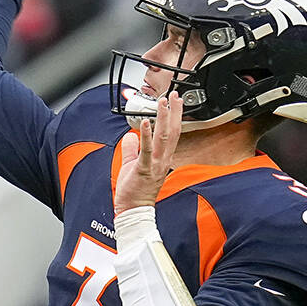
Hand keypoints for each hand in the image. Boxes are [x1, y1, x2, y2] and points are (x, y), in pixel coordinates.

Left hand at [114, 92, 182, 214]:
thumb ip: (131, 149)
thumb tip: (130, 136)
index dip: (175, 117)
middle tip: (174, 95)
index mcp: (162, 158)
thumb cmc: (135, 191)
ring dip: (163, 118)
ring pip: (163, 137)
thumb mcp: (132, 165)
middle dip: (174, 112)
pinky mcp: (143, 169)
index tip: (176, 102)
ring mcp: (154, 164)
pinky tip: (147, 123)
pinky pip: (146, 150)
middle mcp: (162, 160)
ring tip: (163, 103)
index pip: (173, 133)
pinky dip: (147, 136)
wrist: (134, 210)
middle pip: (172, 131)